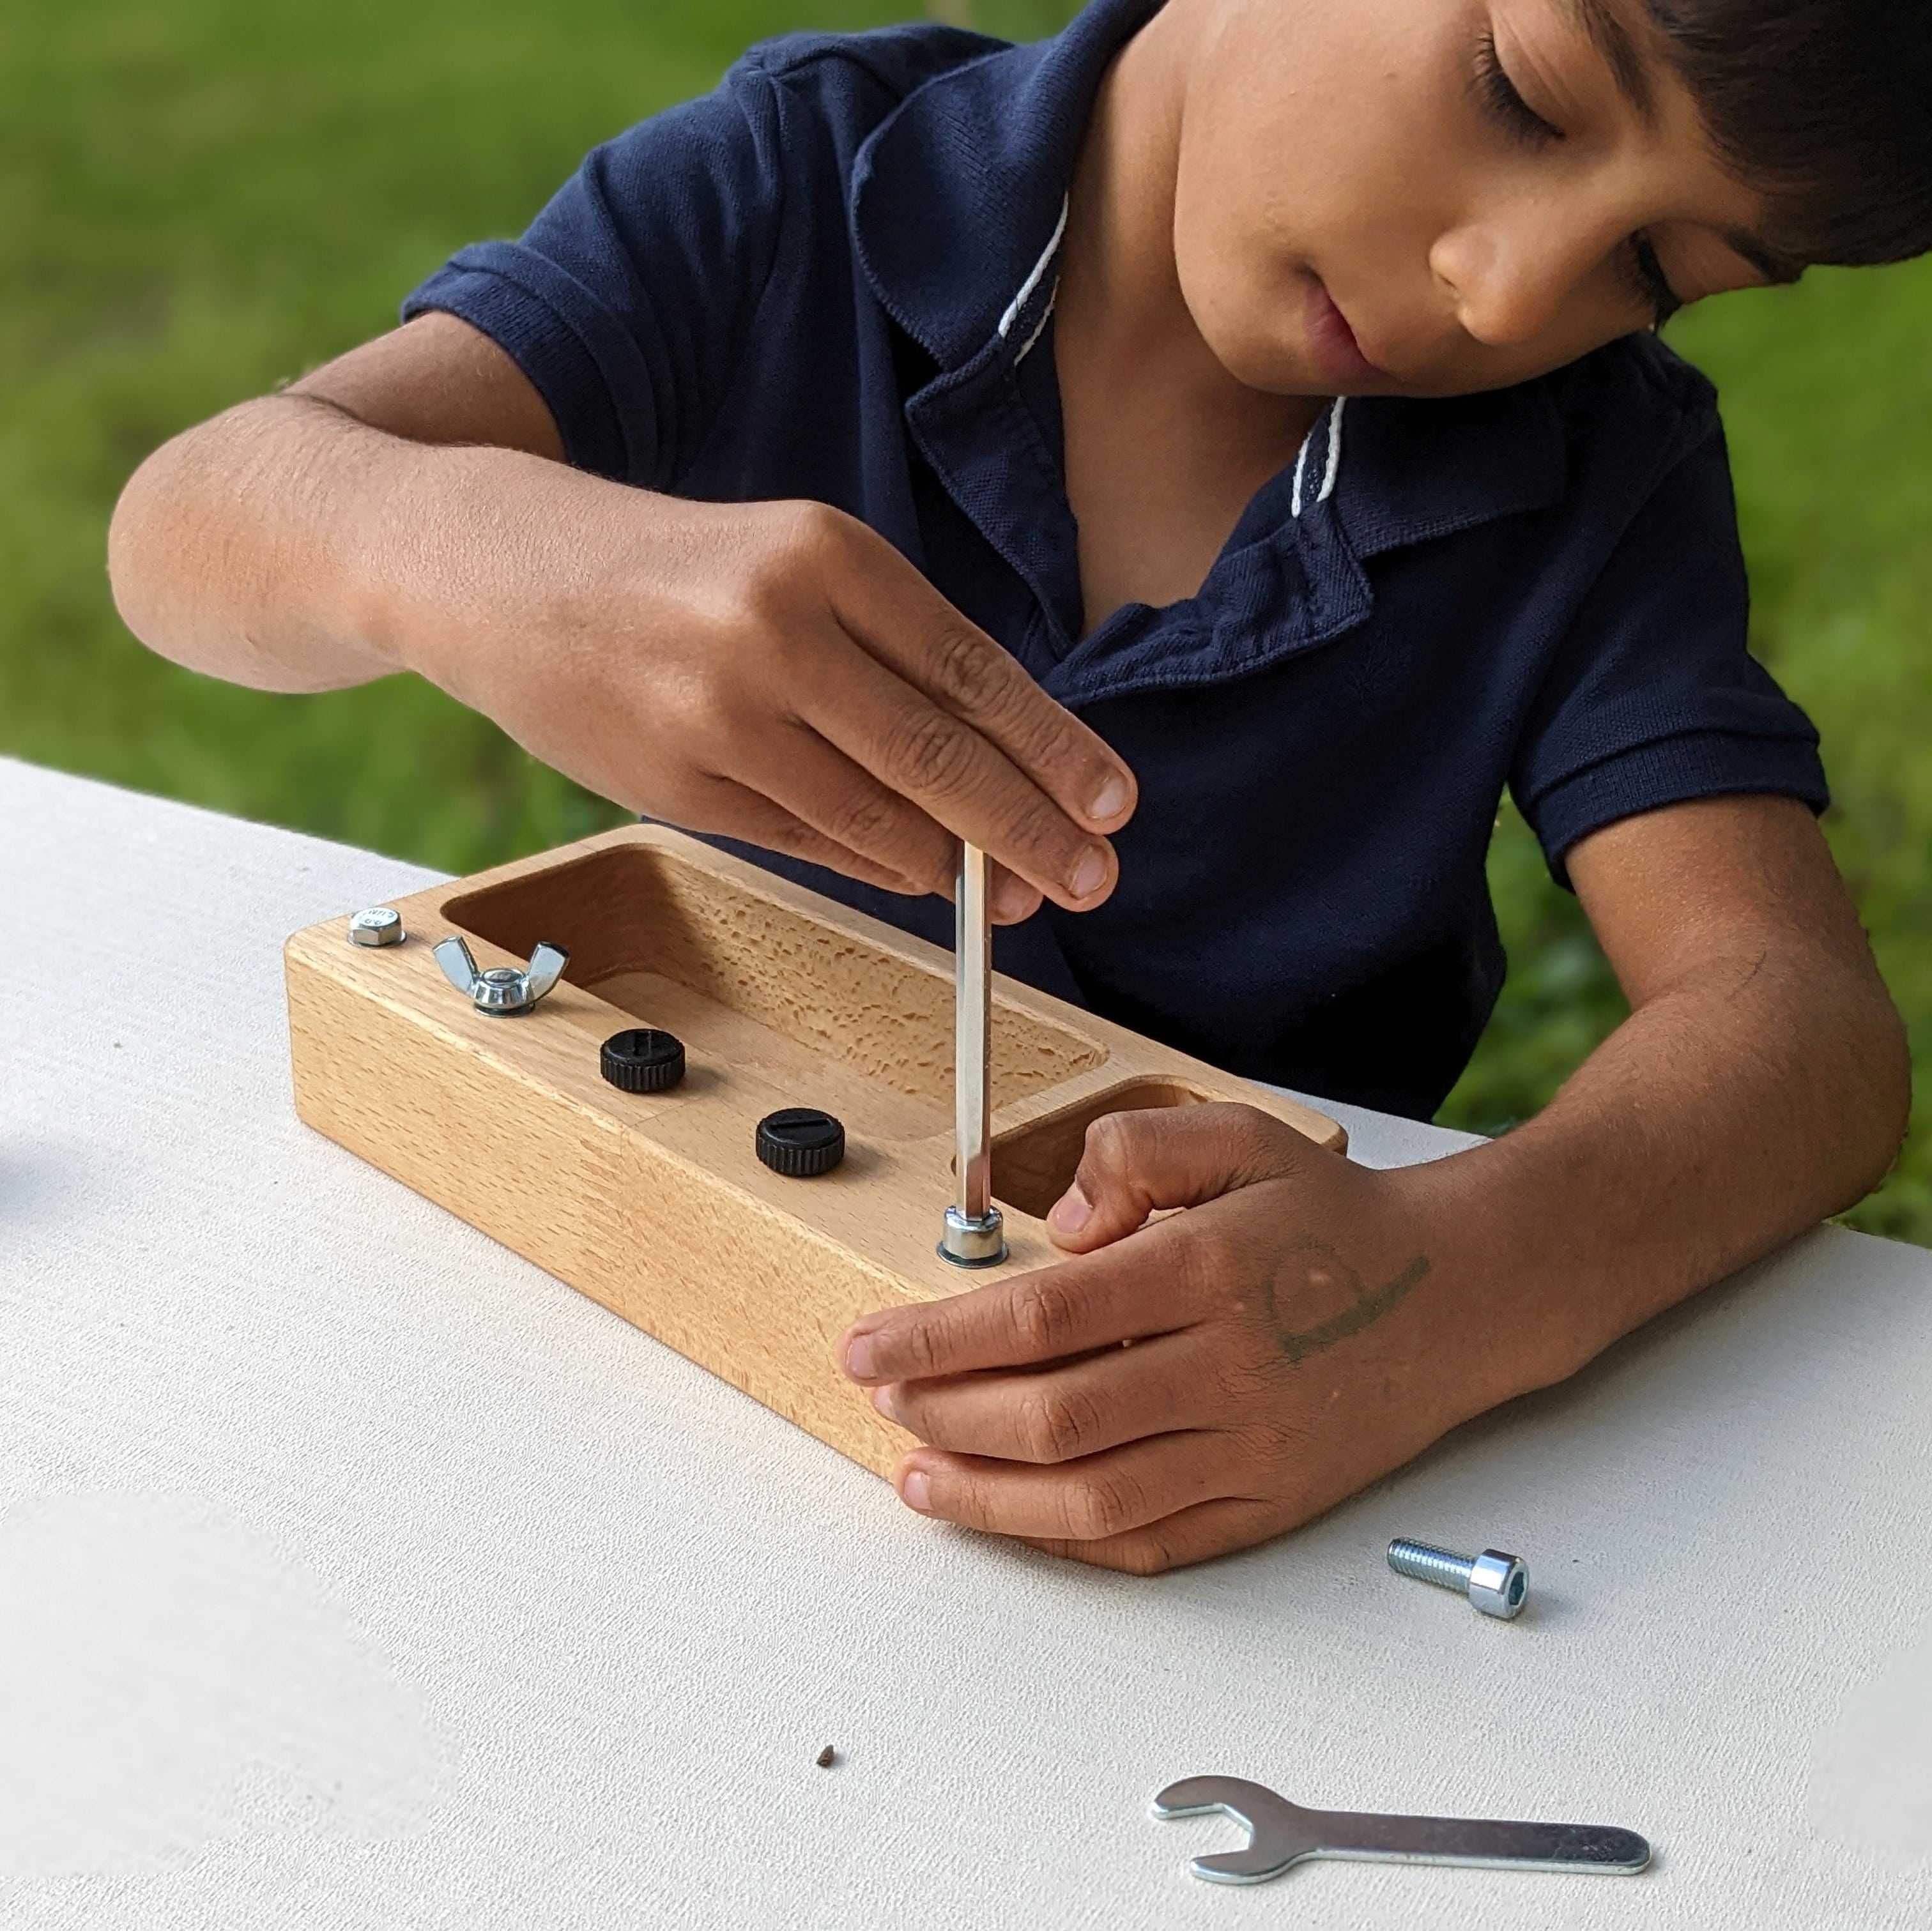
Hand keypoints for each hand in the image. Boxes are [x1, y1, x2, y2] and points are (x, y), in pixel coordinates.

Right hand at [416, 491, 1135, 921]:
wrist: (484, 566)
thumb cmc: (662, 568)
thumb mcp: (783, 560)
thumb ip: (882, 655)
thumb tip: (991, 769)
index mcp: (824, 552)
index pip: (972, 670)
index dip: (1054, 751)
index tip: (1114, 806)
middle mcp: (777, 629)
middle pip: (940, 755)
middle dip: (1030, 832)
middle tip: (1093, 879)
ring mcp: (720, 714)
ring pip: (876, 815)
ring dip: (957, 866)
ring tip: (1014, 896)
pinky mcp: (674, 783)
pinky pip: (804, 841)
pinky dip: (873, 864)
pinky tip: (919, 876)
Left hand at [839, 1104, 1493, 1572]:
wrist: (1460, 1297)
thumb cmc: (1336, 1220)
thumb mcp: (1240, 1139)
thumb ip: (1134, 1156)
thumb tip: (1058, 1232)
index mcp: (1209, 1271)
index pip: (1043, 1318)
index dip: (938, 1340)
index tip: (870, 1348)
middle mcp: (1229, 1369)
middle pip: (1053, 1415)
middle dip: (945, 1415)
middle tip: (886, 1402)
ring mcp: (1252, 1447)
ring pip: (1092, 1496)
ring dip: (987, 1496)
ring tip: (919, 1478)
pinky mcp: (1270, 1502)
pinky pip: (1154, 1541)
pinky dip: (1070, 1542)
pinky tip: (1013, 1519)